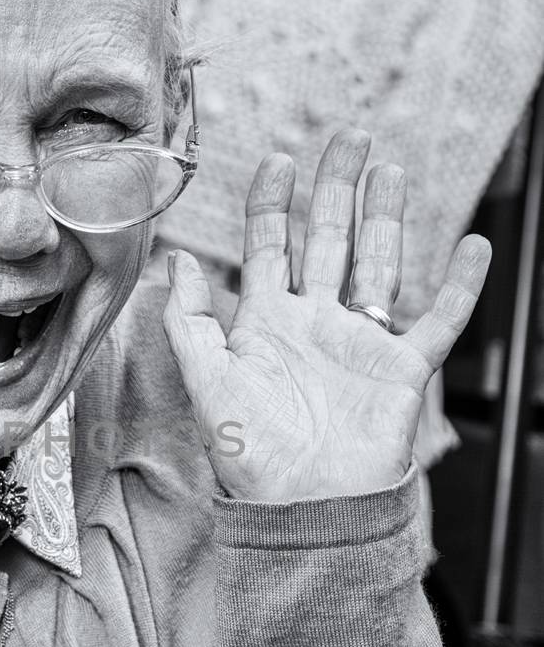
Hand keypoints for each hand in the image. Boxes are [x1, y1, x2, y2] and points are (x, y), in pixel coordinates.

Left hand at [162, 128, 490, 502]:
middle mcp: (314, 323)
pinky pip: (439, 321)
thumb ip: (189, 324)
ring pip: (378, 264)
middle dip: (336, 188)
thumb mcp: (206, 386)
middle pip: (328, 240)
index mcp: (265, 323)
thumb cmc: (251, 458)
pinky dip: (460, 286)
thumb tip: (174, 262)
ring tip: (391, 170)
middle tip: (349, 137)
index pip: (269, 246)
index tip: (279, 158)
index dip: (273, 202)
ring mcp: (360, 342)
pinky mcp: (401, 369)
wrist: (304, 509)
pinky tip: (472, 247)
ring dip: (386, 217)